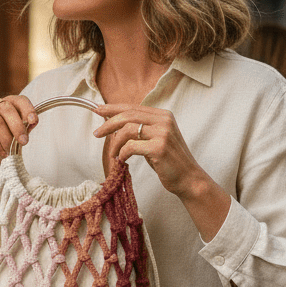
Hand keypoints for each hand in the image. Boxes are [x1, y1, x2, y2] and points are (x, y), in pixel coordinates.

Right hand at [0, 95, 37, 210]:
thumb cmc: (4, 143)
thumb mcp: (18, 136)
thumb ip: (25, 127)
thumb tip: (33, 122)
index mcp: (8, 103)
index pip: (19, 100)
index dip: (27, 109)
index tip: (34, 121)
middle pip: (6, 108)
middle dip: (17, 126)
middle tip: (24, 141)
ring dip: (6, 138)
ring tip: (10, 149)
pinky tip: (2, 152)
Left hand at [93, 104, 229, 240]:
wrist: (189, 179)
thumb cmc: (169, 161)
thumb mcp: (155, 139)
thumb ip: (140, 129)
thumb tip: (114, 125)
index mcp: (163, 115)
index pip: (133, 107)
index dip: (113, 108)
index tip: (98, 110)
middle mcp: (164, 120)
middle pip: (128, 115)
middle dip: (108, 124)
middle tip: (96, 133)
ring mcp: (163, 133)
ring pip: (128, 130)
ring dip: (115, 143)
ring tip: (112, 155)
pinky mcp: (160, 147)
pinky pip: (131, 146)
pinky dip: (122, 153)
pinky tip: (122, 160)